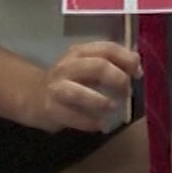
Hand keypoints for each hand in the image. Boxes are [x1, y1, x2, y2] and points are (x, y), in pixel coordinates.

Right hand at [22, 40, 140, 133]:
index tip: (138, 73)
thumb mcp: (87, 64)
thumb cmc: (70, 80)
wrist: (34, 95)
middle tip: (127, 92)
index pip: (107, 48)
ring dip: (100, 101)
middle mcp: (67, 66)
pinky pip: (73, 117)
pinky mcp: (51, 109)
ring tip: (112, 107)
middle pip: (97, 67)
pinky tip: (100, 124)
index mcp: (80, 51)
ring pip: (79, 93)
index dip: (127, 59)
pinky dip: (90, 122)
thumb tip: (137, 64)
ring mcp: (57, 88)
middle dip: (118, 79)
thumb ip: (111, 62)